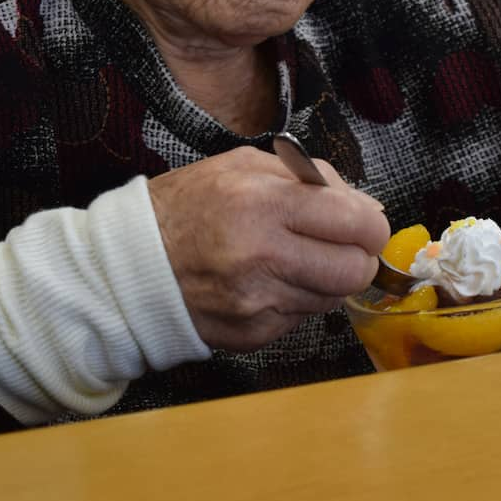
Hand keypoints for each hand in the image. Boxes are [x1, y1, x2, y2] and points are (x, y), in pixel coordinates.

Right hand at [147, 145, 388, 350]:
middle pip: (354, 270)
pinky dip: (297, 298)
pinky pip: (302, 317)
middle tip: (341, 245)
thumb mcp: (242, 166)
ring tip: (296, 258)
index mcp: (262, 204)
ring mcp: (257, 303)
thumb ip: (310, 177)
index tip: (365, 222)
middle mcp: (262, 257)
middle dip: (358, 257)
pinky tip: (269, 281)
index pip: (356, 222)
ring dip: (327, 278)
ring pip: (333, 297)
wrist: (128, 266)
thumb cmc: (187, 207)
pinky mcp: (252, 335)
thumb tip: (364, 204)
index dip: (372, 224)